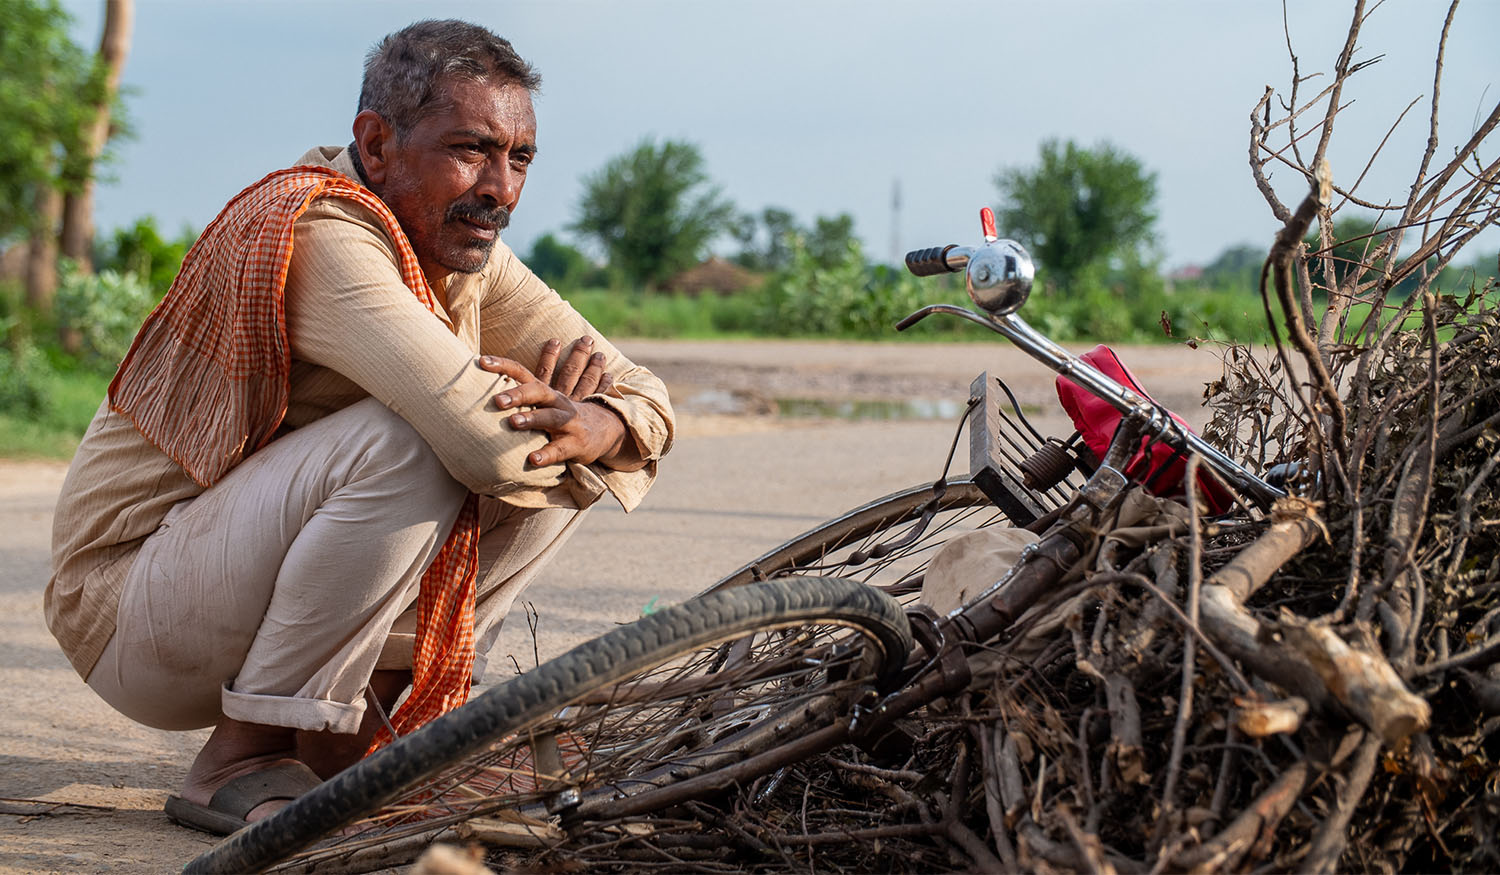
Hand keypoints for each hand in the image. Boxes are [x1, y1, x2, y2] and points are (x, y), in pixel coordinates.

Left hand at [478, 337, 627, 466]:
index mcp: (546, 391)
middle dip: (518, 393)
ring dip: (532, 418)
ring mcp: (569, 422)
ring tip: (513, 422)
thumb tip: (483, 385)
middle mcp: (557, 402)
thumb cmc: (565, 414)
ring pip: (550, 417)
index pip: (522, 372)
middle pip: (538, 391)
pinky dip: (547, 455)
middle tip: (497, 400)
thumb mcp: (547, 401)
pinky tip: (532, 460)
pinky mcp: (576, 444)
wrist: (607, 428)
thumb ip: (522, 394)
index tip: (481, 362)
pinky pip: (560, 450)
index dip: (503, 365)